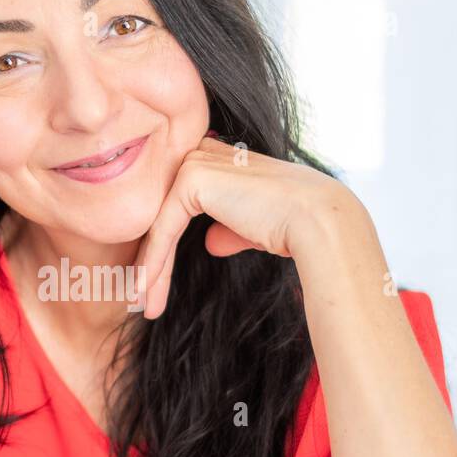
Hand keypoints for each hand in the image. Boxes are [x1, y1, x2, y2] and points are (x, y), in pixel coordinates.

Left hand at [135, 137, 362, 319]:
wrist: (316, 222)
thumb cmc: (294, 226)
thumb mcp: (252, 228)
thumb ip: (229, 229)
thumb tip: (211, 242)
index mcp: (220, 158)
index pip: (177, 203)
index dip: (164, 245)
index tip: (154, 282)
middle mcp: (204, 152)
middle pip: (162, 213)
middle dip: (150, 259)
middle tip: (140, 297)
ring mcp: (195, 162)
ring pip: (159, 225)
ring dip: (149, 269)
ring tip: (142, 304)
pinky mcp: (191, 180)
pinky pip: (163, 230)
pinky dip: (154, 263)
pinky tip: (146, 291)